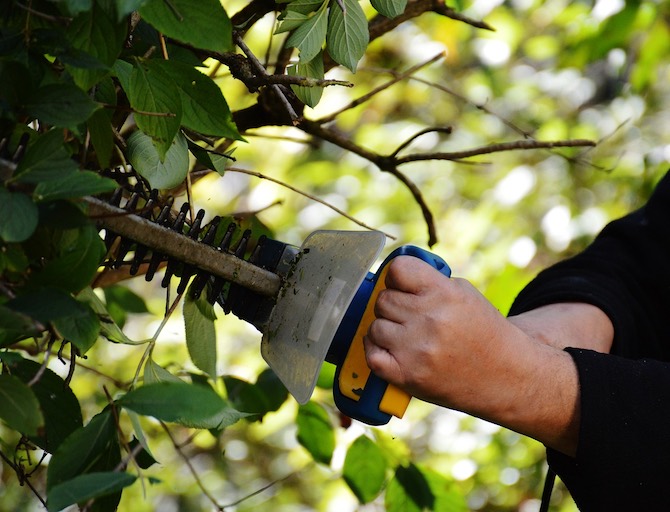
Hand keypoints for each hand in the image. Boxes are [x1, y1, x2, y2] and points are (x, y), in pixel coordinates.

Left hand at [364, 256, 521, 409]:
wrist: (506, 376)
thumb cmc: (482, 331)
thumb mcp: (464, 294)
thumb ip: (429, 281)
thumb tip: (390, 274)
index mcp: (445, 293)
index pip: (397, 269)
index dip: (396, 277)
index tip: (402, 286)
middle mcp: (430, 319)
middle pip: (383, 299)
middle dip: (394, 306)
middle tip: (411, 316)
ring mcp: (417, 349)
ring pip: (375, 326)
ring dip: (386, 330)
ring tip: (407, 336)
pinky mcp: (407, 376)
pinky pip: (371, 354)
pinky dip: (376, 351)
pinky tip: (392, 350)